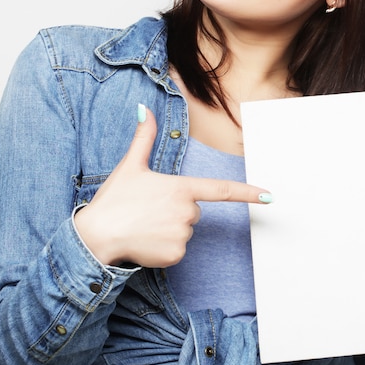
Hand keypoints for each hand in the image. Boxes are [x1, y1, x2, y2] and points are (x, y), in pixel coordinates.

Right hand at [74, 105, 269, 267]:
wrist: (95, 237)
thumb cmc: (114, 200)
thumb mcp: (130, 165)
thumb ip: (144, 137)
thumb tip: (145, 109)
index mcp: (181, 188)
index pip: (222, 190)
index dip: (248, 192)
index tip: (269, 196)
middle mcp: (187, 212)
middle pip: (193, 210)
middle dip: (176, 209)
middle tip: (149, 209)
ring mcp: (183, 236)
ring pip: (185, 231)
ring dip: (170, 229)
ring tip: (144, 225)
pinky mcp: (175, 256)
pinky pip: (178, 250)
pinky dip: (164, 248)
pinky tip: (146, 241)